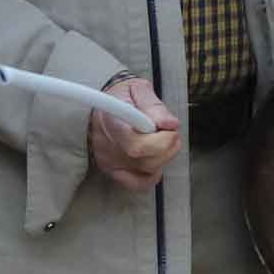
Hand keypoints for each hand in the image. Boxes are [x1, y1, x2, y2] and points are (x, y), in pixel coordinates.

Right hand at [90, 76, 180, 190]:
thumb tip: (169, 124)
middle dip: (168, 145)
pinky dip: (153, 174)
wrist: (104, 102)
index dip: (161, 140)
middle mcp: (108, 146)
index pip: (137, 145)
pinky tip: (154, 159)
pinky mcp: (113, 170)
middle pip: (147, 161)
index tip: (168, 126)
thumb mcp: (139, 90)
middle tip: (168, 130)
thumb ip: (154, 106)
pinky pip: (138, 183)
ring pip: (148, 170)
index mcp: (112, 123)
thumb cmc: (123, 95)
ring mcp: (110, 161)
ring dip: (164, 155)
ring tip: (162, 139)